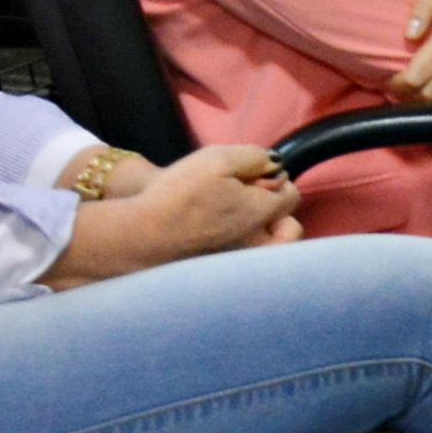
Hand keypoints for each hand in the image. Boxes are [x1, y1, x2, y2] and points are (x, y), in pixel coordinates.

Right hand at [45, 144, 298, 286]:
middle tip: (254, 204)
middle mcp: (256, 244)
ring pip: (269, 252)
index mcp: (260, 213)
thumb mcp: (218, 159)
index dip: (277, 182)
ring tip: (237, 221)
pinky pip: (244, 265)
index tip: (256, 177)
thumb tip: (276, 166)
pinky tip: (217, 237)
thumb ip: (255, 157)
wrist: (139, 235)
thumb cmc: (178, 194)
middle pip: (289, 232)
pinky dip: (240, 251)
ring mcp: (239, 263)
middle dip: (280, 216)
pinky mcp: (219, 275)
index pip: (292, 197)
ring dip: (264, 236)